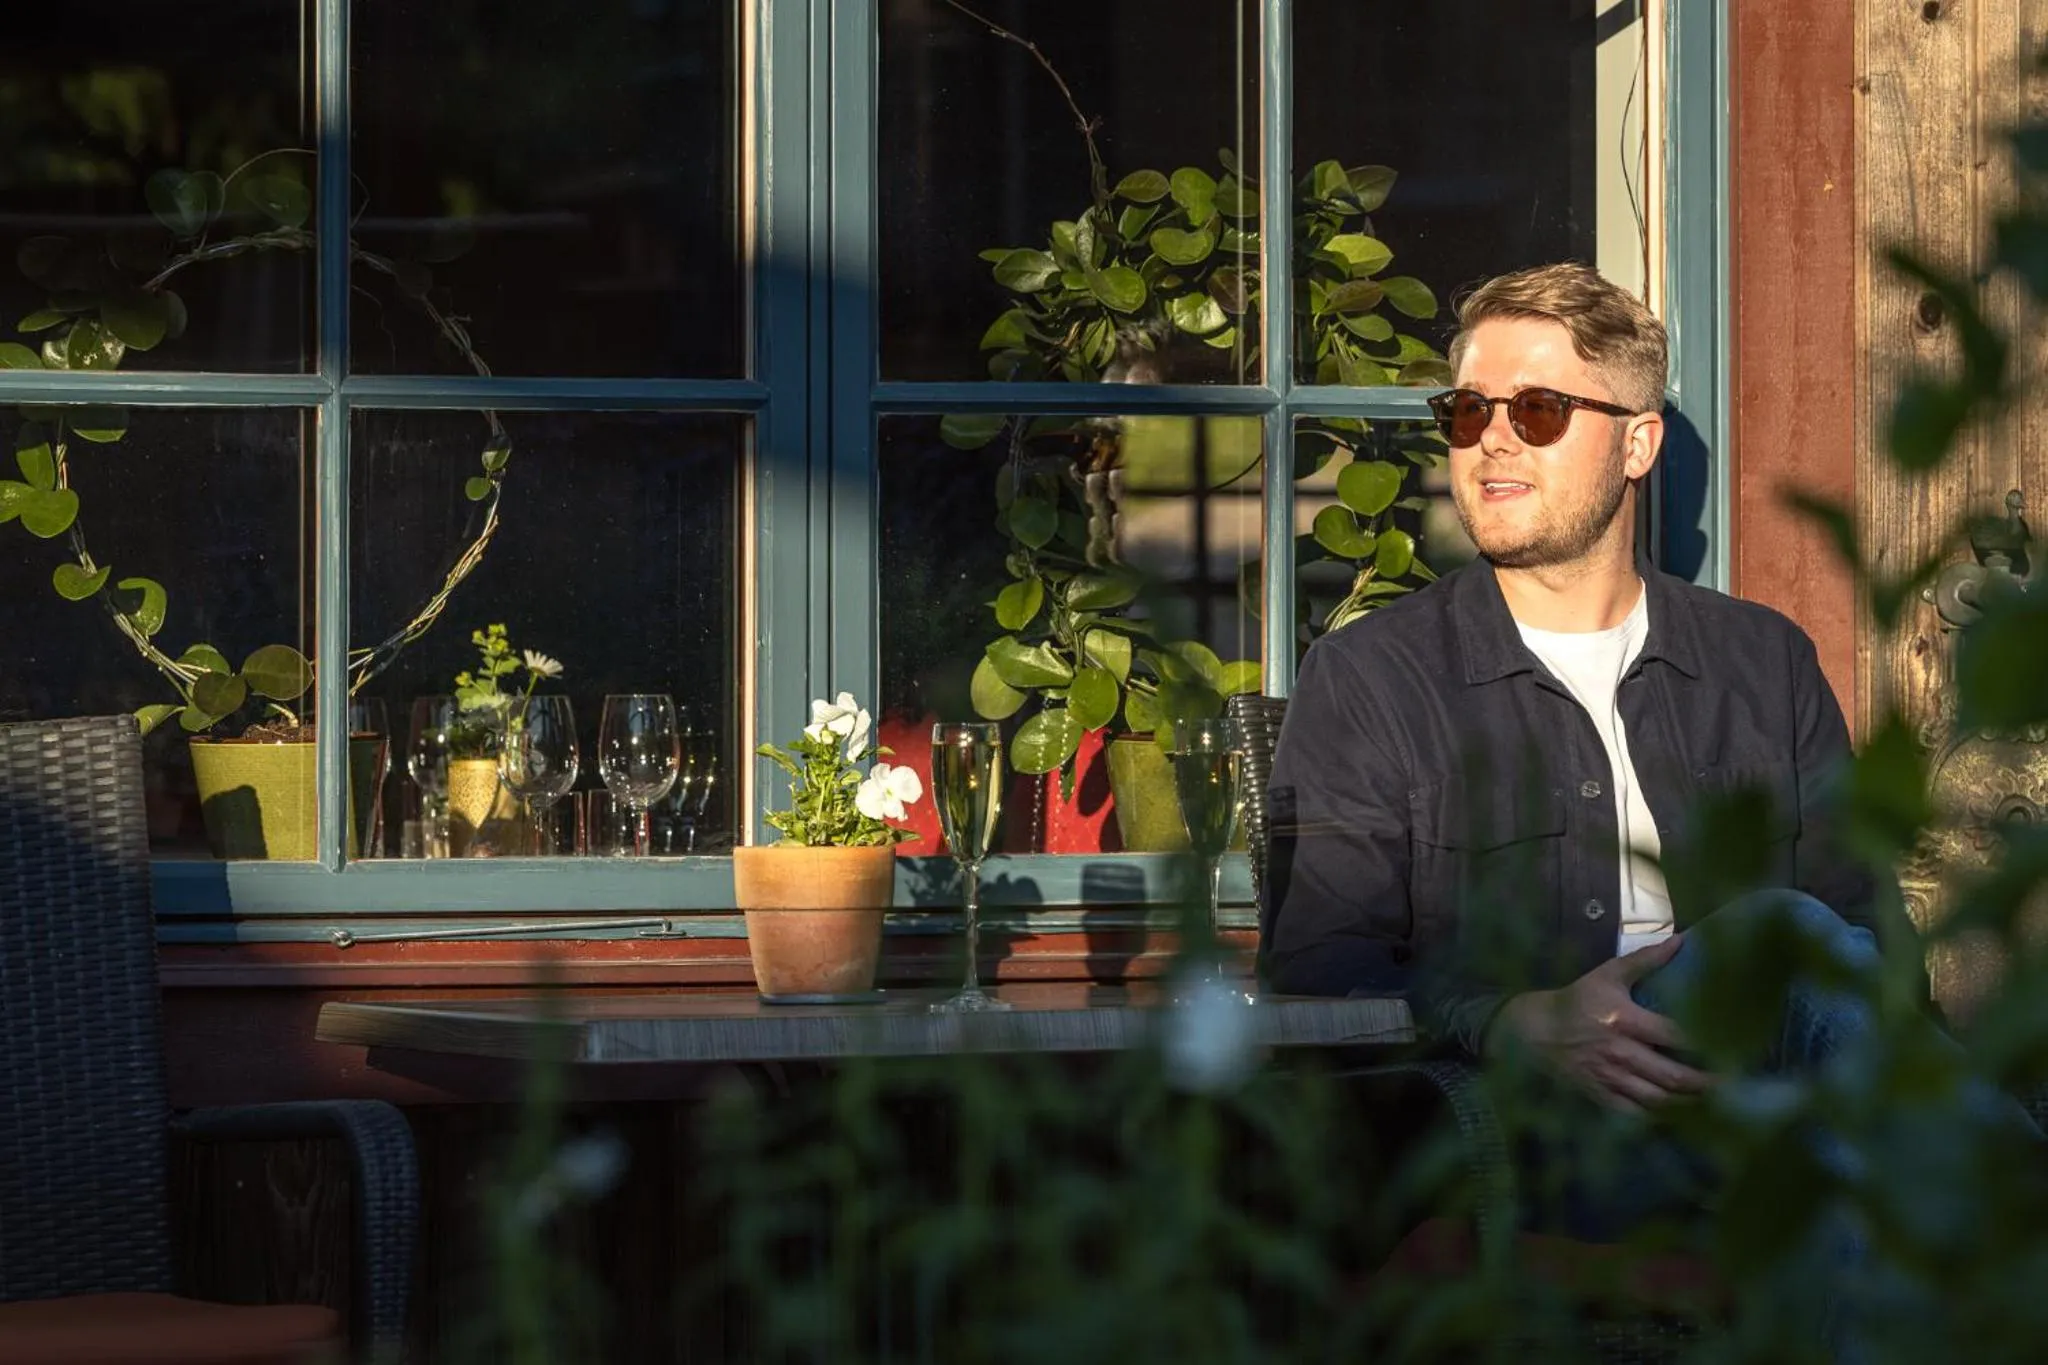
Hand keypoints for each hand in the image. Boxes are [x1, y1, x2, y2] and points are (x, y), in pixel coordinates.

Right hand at [1486, 935, 1712, 1111]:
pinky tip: (1678, 1115)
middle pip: (1671, 1076)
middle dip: (1705, 1083)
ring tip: (1713, 1101)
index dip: (1704, 1044)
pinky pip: (1635, 1114)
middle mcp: (1619, 1052)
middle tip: (1732, 1083)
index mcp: (1624, 1020)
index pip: (1673, 1035)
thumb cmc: (1577, 1000)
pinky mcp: (1600, 1095)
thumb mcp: (1608, 975)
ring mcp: (1609, 1078)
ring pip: (1657, 1100)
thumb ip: (1645, 960)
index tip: (1730, 1047)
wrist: (1534, 1031)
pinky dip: (1659, 1118)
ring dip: (1688, 1103)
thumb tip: (1680, 941)